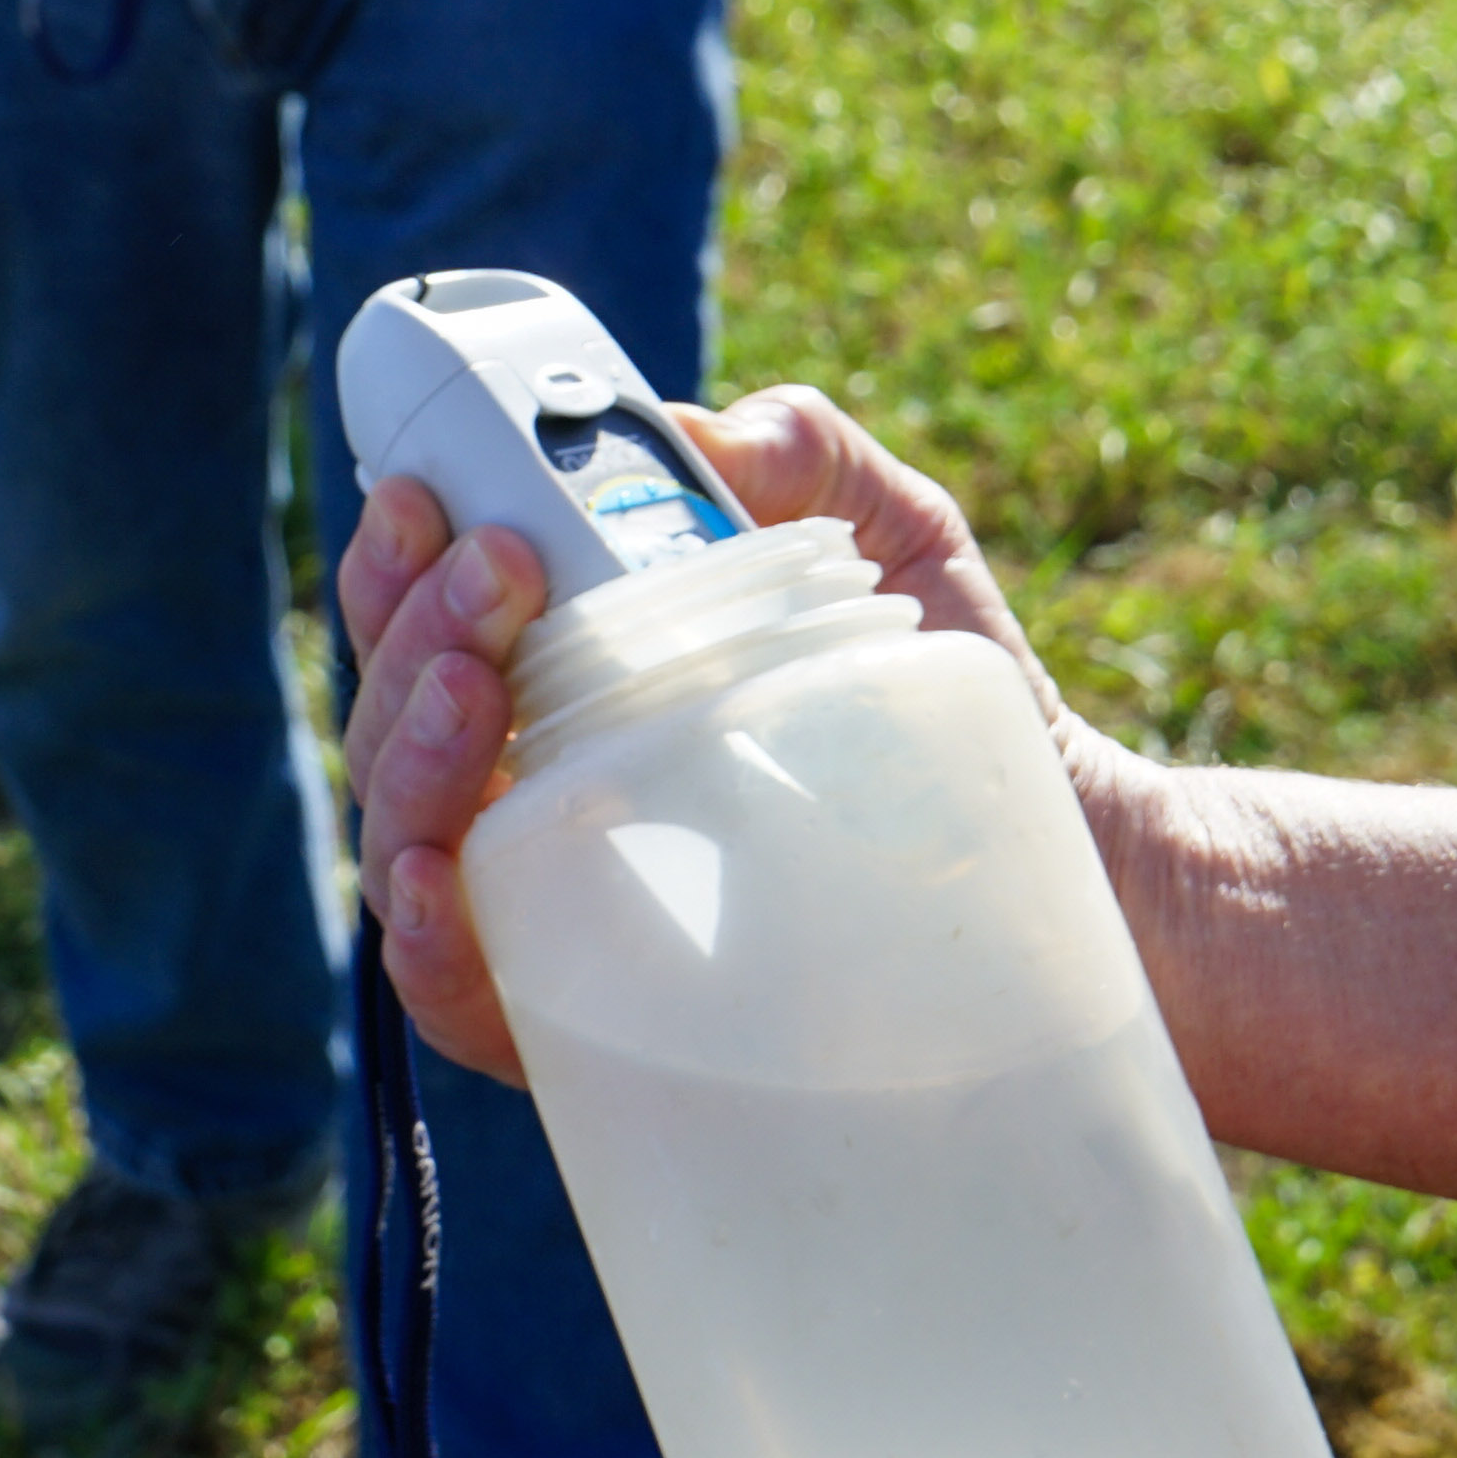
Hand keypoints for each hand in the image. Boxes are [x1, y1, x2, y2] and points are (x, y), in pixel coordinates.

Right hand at [335, 384, 1128, 1088]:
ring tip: (472, 681)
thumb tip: (707, 435)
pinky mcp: (589, 1022)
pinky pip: (458, 997)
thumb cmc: (939, 694)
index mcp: (559, 676)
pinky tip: (436, 878)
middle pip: (395, 717)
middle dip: (415, 630)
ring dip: (412, 753)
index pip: (422, 617)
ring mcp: (549, 907)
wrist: (1062, 848)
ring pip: (405, 838)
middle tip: (495, 572)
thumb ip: (807, 454)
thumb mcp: (890, 539)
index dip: (396, 557)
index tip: (428, 498)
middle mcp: (527, 787)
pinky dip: (426, 937)